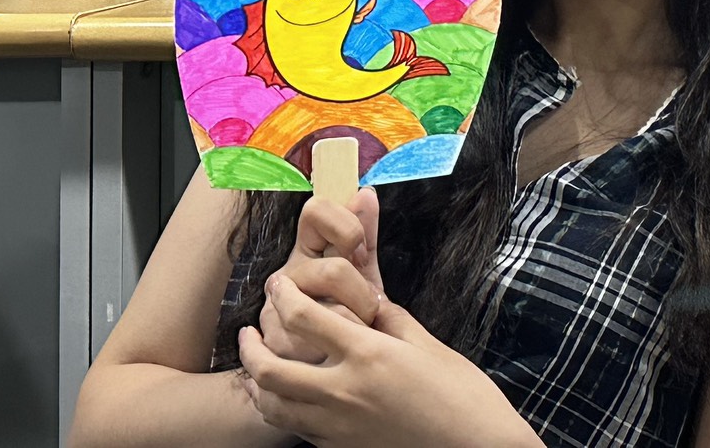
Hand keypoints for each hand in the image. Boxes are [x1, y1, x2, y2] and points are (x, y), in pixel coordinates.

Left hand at [238, 277, 528, 447]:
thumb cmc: (461, 394)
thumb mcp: (428, 345)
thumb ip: (391, 321)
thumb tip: (370, 302)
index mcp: (367, 355)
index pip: (304, 318)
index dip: (283, 295)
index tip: (279, 283)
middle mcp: (342, 391)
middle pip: (269, 369)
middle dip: (249, 346)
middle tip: (248, 328)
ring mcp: (336, 426)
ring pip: (271, 405)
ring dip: (255, 383)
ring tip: (254, 366)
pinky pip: (294, 427)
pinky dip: (279, 408)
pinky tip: (285, 397)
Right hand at [258, 187, 385, 362]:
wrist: (320, 365)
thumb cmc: (349, 308)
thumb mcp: (361, 272)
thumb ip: (365, 234)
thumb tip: (366, 192)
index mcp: (305, 249)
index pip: (316, 209)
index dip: (346, 226)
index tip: (362, 254)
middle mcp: (283, 277)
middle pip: (333, 270)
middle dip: (363, 296)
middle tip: (372, 311)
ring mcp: (270, 313)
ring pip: (324, 316)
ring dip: (350, 332)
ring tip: (358, 339)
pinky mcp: (269, 350)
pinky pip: (309, 351)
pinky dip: (332, 358)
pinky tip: (339, 358)